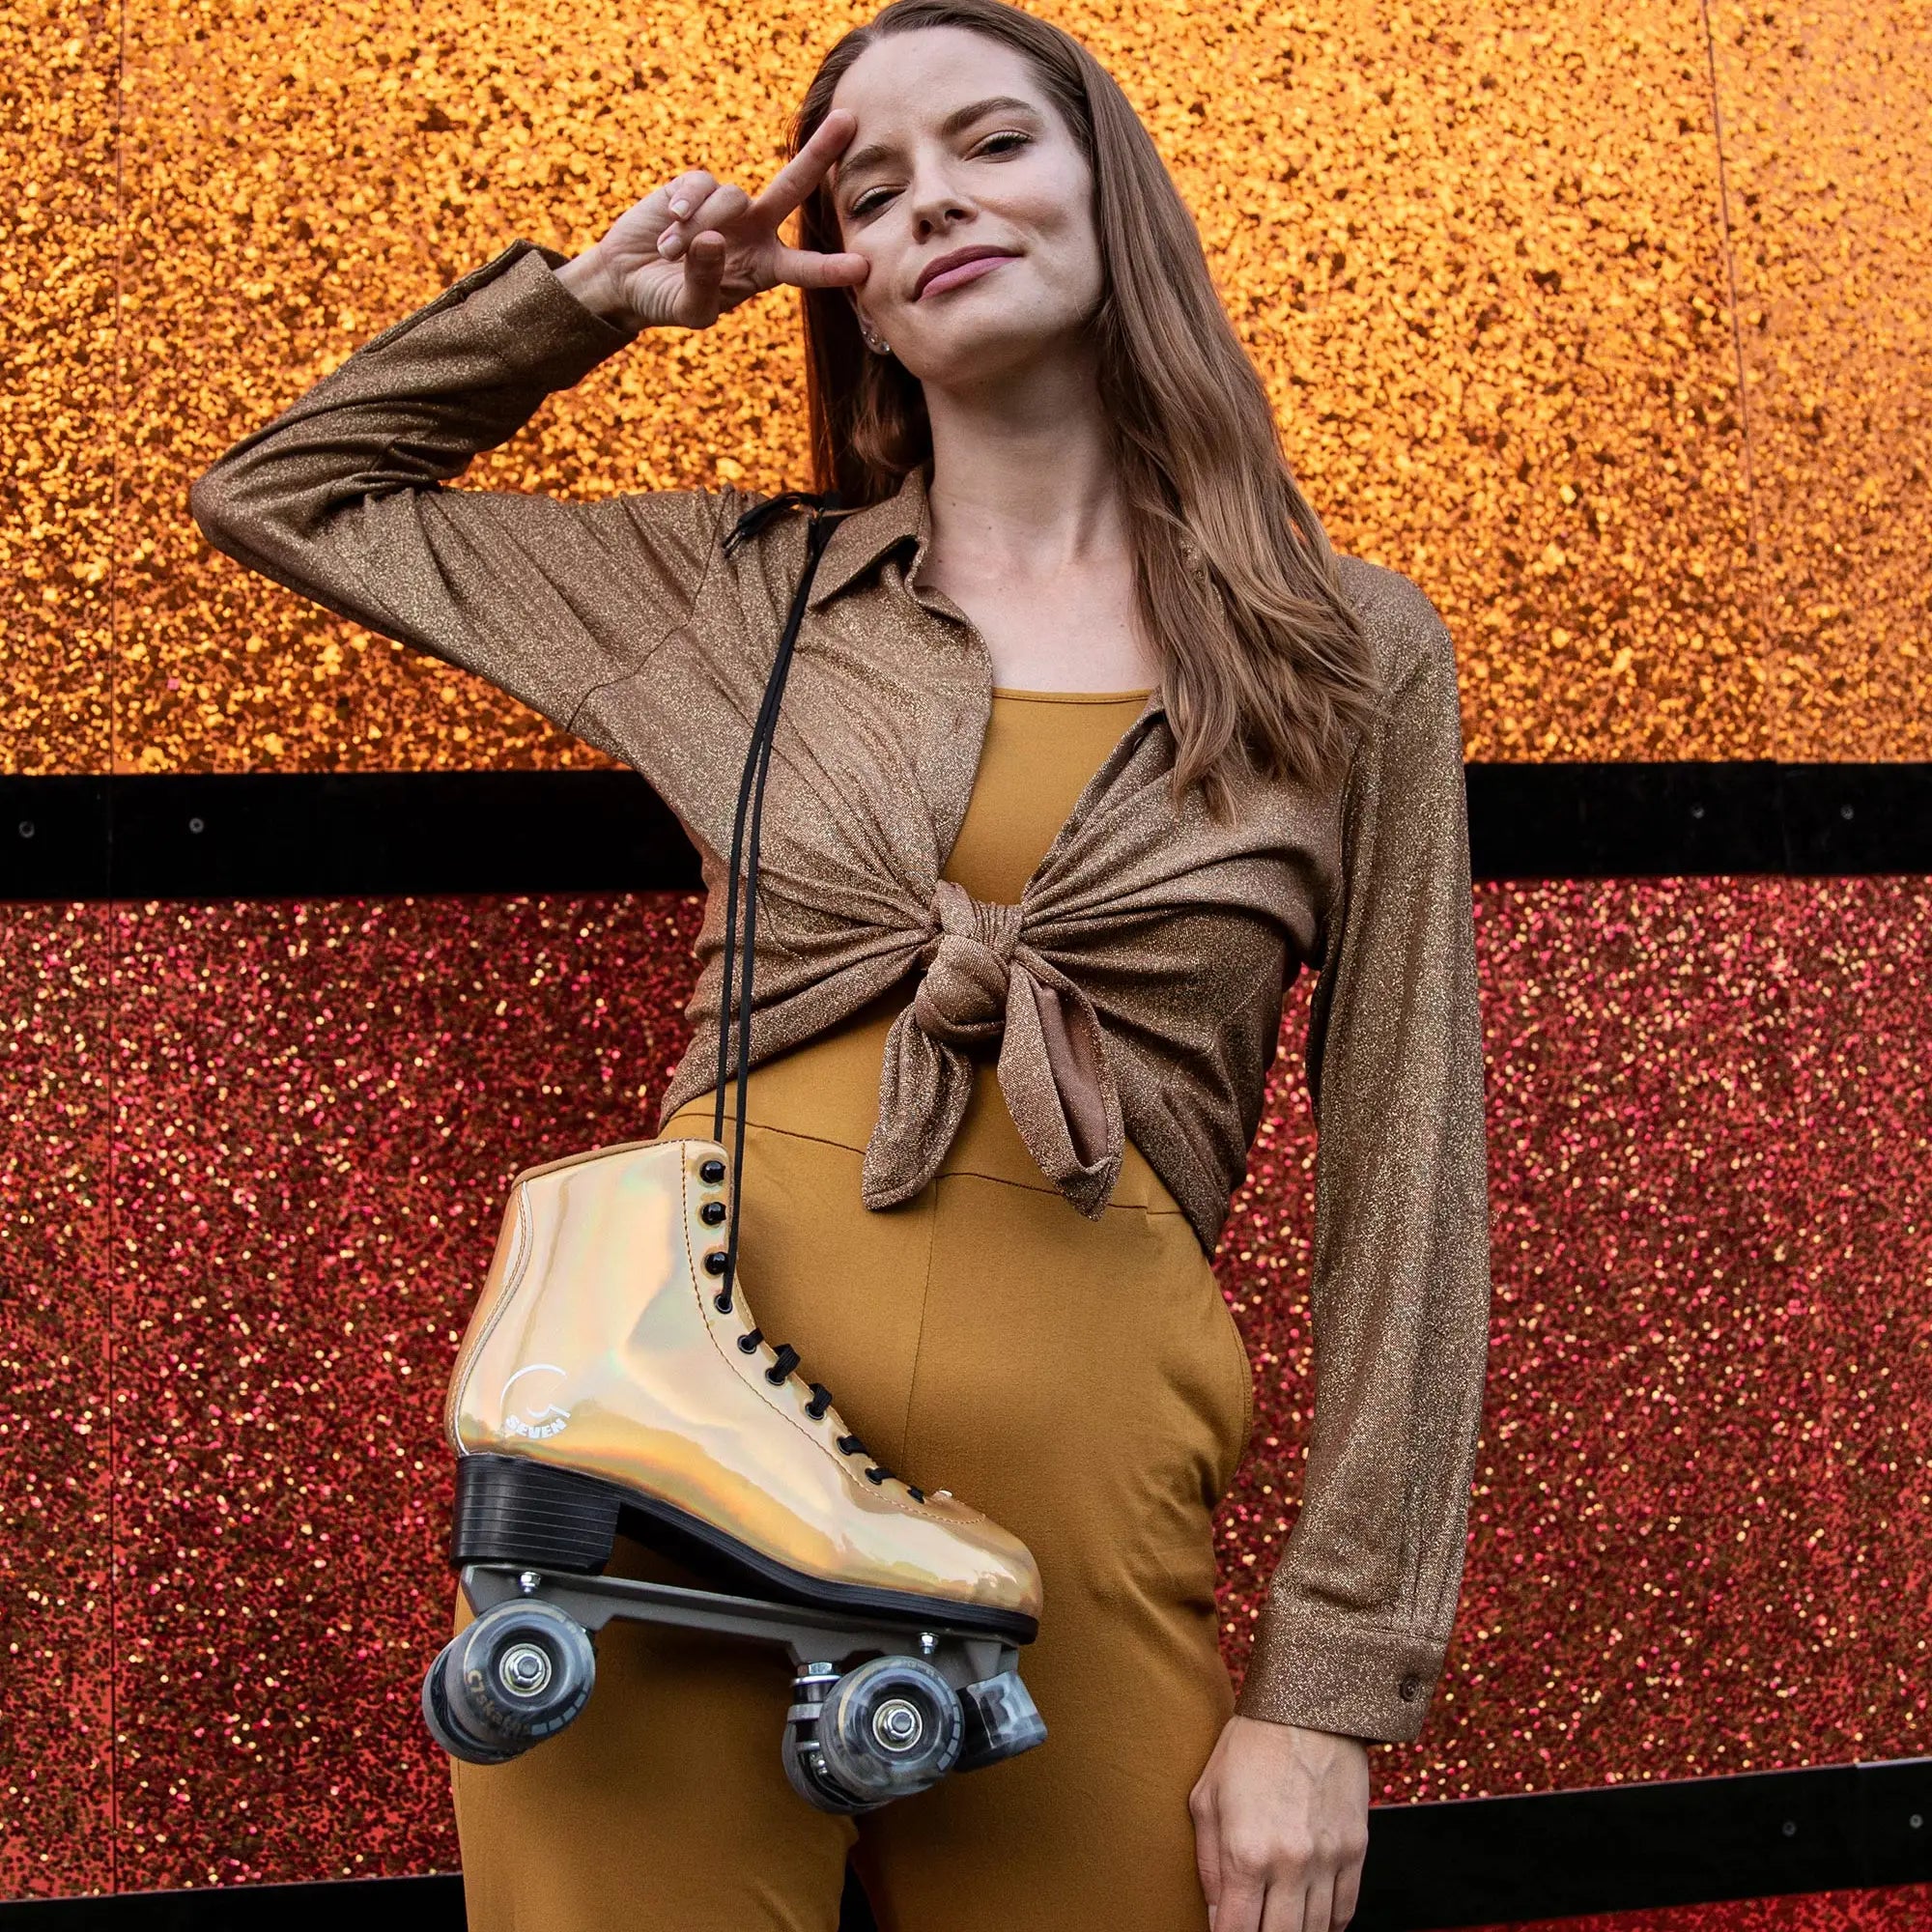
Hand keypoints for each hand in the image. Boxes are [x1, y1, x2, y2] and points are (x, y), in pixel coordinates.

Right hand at [551, 108, 868, 333]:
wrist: (628, 278)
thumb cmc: (667, 300)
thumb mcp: (689, 309)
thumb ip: (704, 282)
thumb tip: (712, 238)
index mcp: (766, 268)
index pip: (804, 267)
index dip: (831, 269)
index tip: (863, 269)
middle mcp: (755, 230)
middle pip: (792, 187)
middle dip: (819, 154)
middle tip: (849, 120)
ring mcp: (727, 204)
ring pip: (732, 197)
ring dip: (700, 227)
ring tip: (671, 252)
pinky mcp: (695, 185)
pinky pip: (700, 185)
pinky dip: (684, 207)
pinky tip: (668, 225)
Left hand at [1189, 1716, 1370, 1931]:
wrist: (1307, 1708)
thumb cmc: (1250, 1745)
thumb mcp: (1207, 1797)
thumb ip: (1208, 1864)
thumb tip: (1214, 1915)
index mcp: (1246, 1852)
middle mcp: (1290, 1864)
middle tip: (1253, 1927)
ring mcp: (1328, 1860)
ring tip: (1278, 1921)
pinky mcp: (1356, 1850)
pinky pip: (1345, 1911)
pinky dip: (1329, 1925)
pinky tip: (1313, 1921)